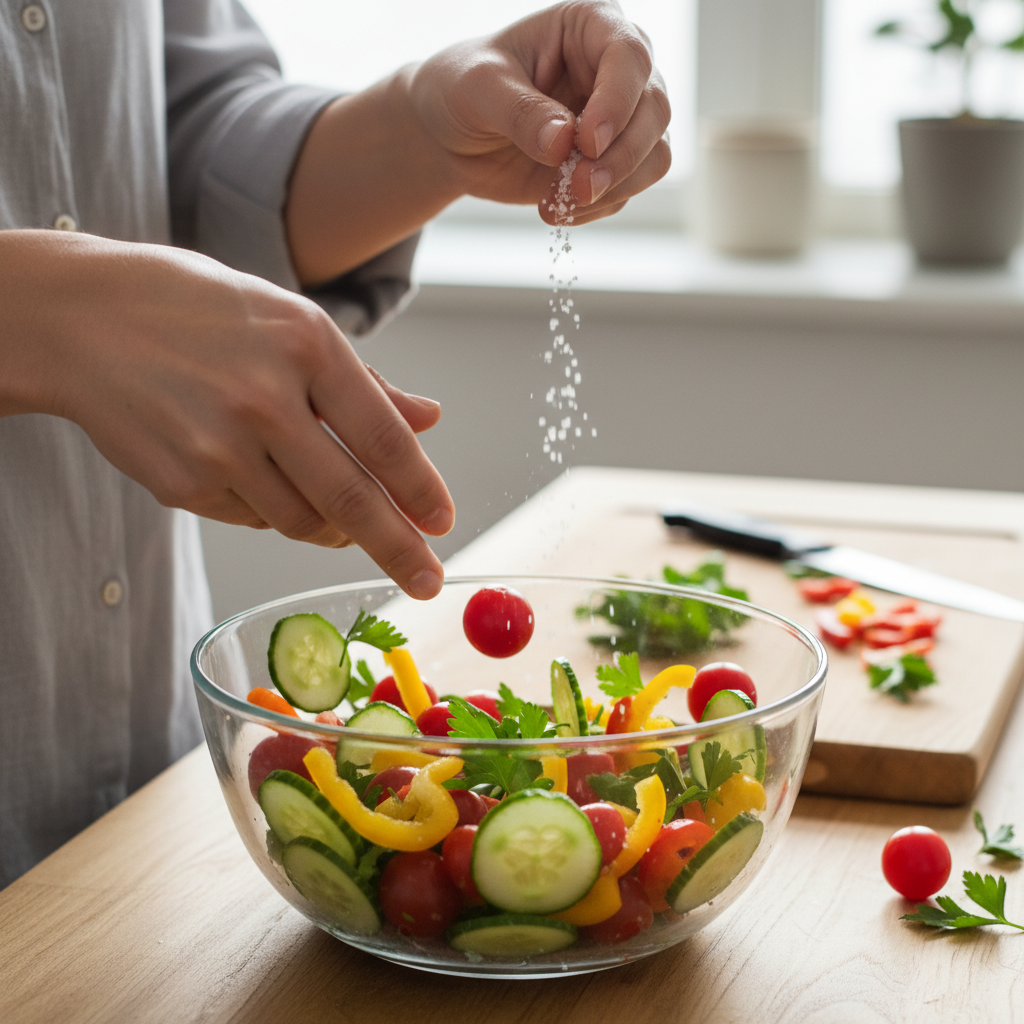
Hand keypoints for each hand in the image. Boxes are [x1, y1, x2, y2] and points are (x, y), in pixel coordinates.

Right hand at [0, 231, 453, 599]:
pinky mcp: (180, 483)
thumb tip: (429, 420)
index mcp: (306, 345)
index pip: (383, 438)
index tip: (444, 524)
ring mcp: (217, 447)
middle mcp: (264, 399)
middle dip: (399, 550)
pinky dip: (272, 508)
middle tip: (428, 581)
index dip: (421, 490)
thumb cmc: (201, 312)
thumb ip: (365, 383)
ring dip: (332, 529)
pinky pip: (252, 517)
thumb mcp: (291, 323)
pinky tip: (258, 475)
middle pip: (351, 500)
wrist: (82, 320)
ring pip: (301, 521)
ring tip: (340, 517)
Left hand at [410, 0, 671, 224]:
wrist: (450, 134)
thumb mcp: (478, 88)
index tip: (587, 143)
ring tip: (560, 203)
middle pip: (654, 110)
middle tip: (579, 187)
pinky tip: (558, 209)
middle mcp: (617, 69)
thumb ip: (520, 111)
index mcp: (589, 26)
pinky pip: (629, 189)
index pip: (628, 55)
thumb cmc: (461, 88)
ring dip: (616, 187)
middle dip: (620, 157)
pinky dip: (598, 207)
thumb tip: (562, 142)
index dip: (616, 101)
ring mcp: (620, 118)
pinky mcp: (611, 162)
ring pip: (654, 154)